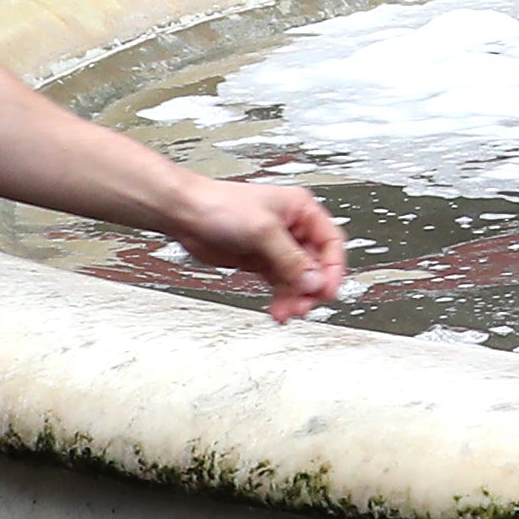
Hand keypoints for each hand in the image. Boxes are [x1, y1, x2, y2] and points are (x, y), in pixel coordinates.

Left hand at [168, 176, 347, 322]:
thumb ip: (289, 259)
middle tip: (303, 306)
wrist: (185, 214)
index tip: (326, 290)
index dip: (333, 268)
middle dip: (311, 287)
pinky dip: (280, 298)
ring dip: (294, 297)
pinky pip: (279, 283)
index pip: (330, 242)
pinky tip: (277, 310)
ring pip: (297, 277)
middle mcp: (293, 229)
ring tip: (287, 312)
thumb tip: (313, 281)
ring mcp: (275, 246)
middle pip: (316, 264)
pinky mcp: (259, 261)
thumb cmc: (220, 205)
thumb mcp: (262, 231)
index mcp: (302, 211)